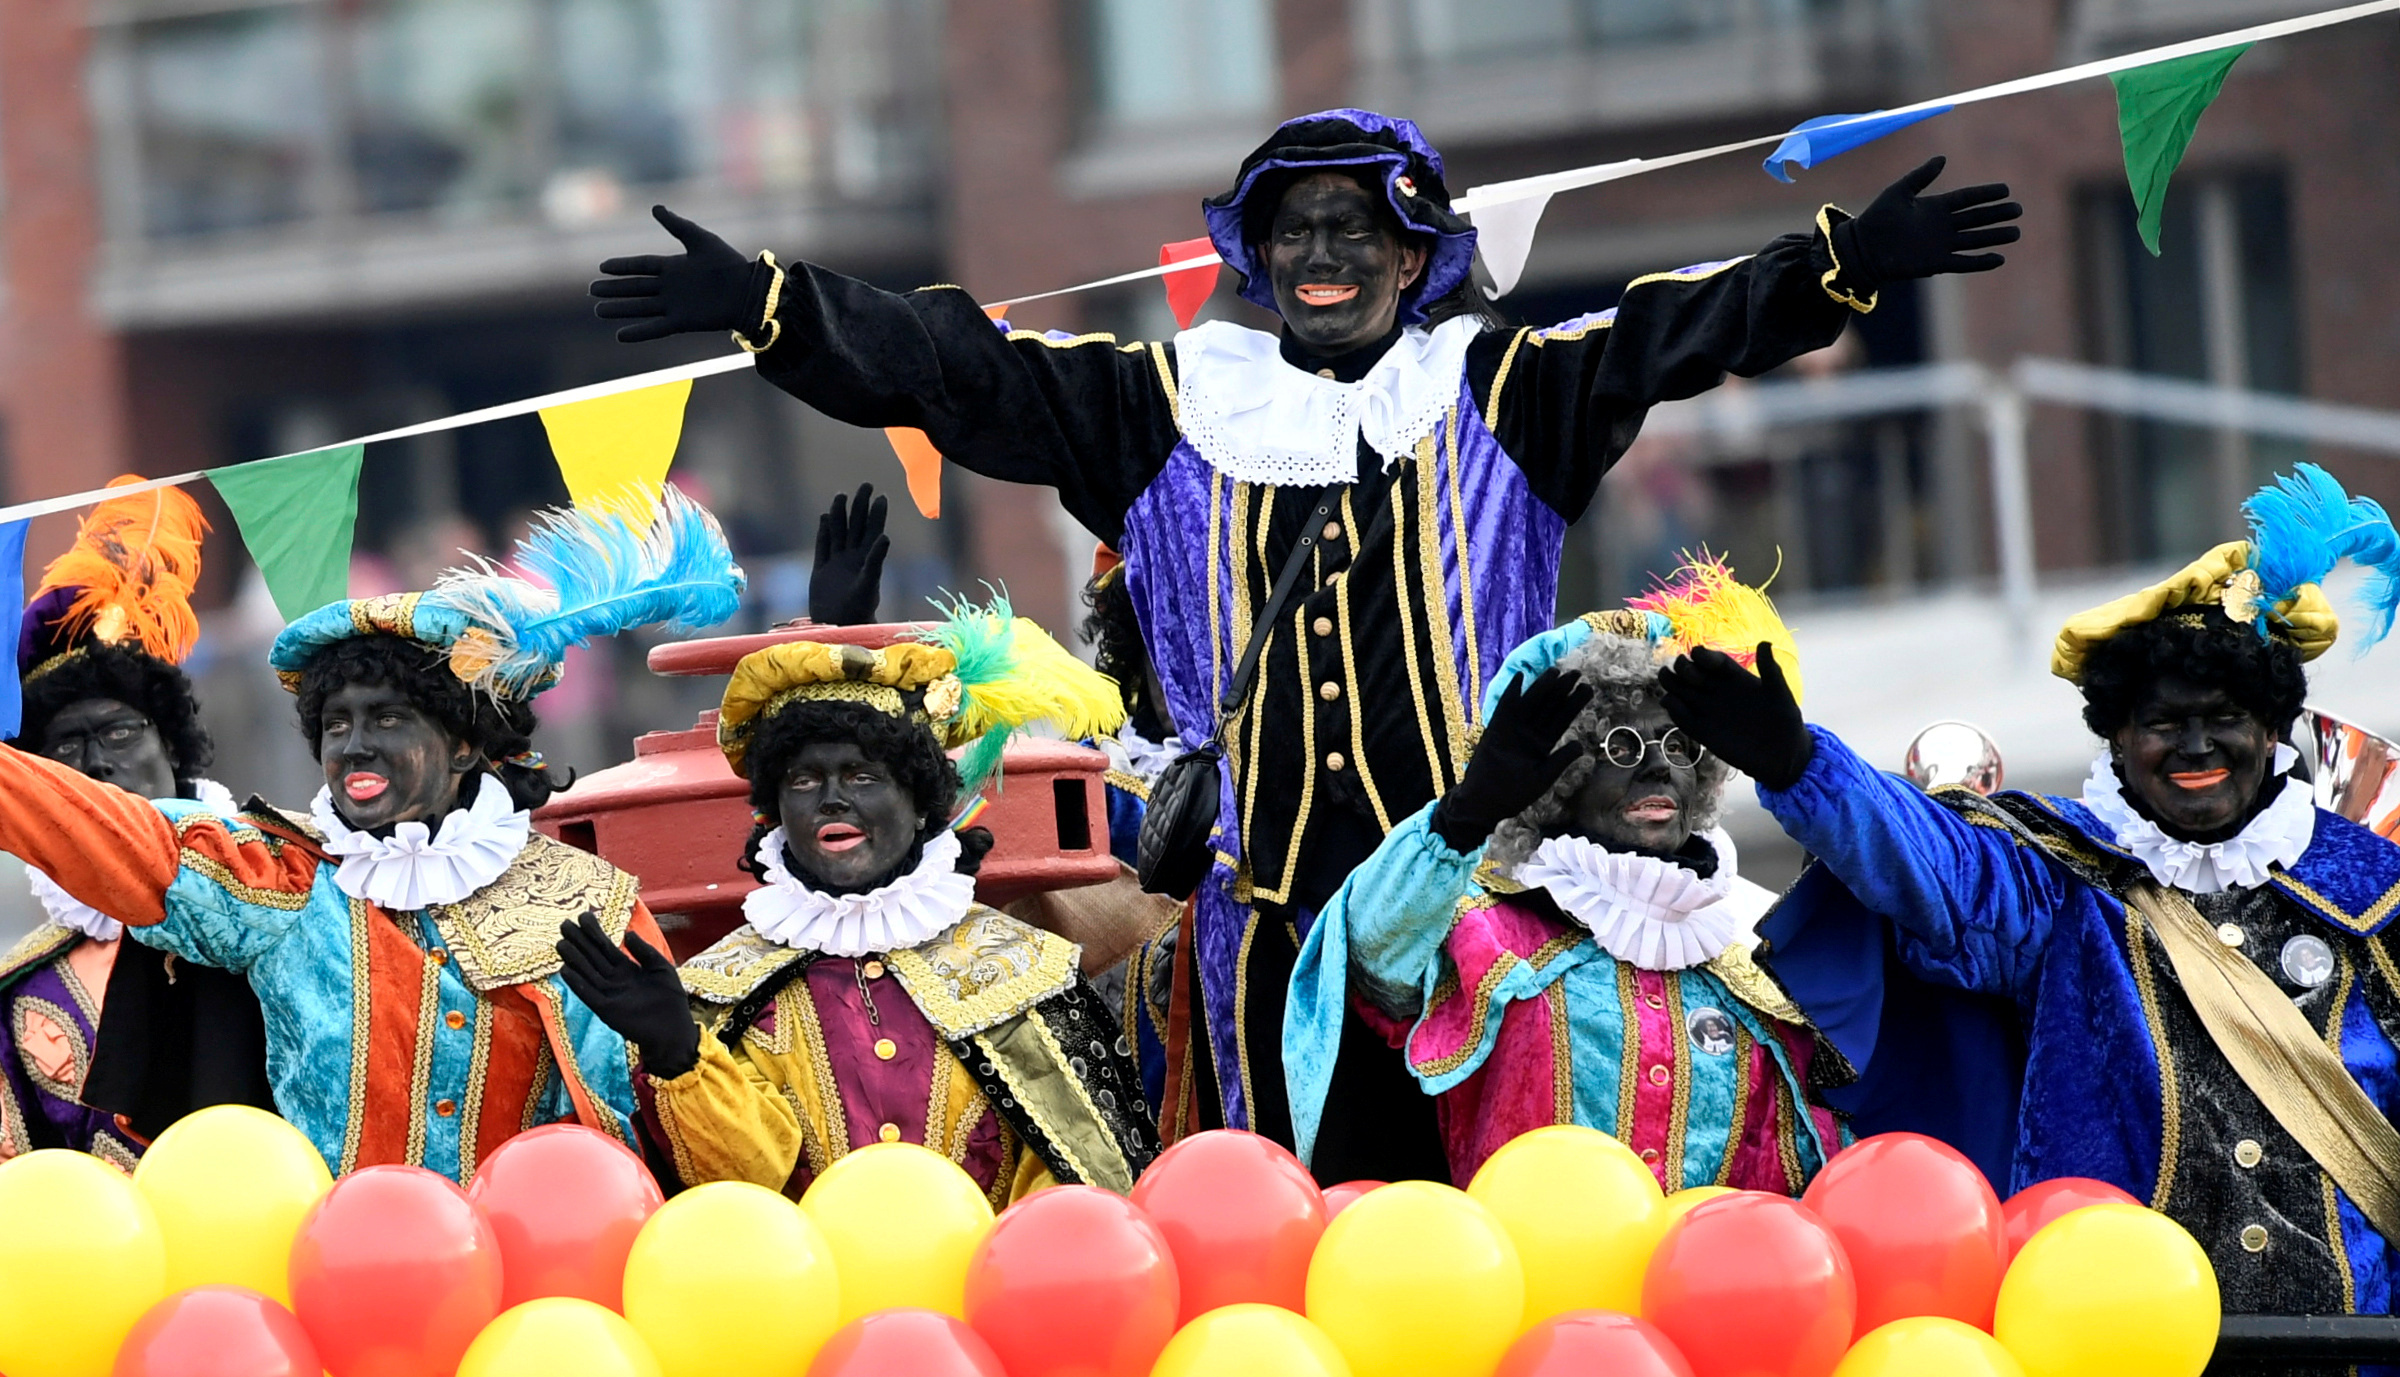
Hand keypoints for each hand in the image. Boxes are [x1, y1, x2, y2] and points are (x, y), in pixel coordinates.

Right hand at [556, 912, 701, 1077]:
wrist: (674, 1030)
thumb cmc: (670, 999)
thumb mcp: (661, 968)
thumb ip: (644, 951)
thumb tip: (627, 934)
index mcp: (627, 969)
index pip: (606, 947)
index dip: (594, 933)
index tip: (583, 916)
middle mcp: (614, 980)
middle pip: (593, 957)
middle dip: (579, 941)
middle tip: (564, 924)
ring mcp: (609, 994)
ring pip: (587, 973)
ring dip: (574, 959)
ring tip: (560, 943)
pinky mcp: (606, 1010)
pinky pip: (589, 994)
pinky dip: (577, 983)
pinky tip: (566, 970)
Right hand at [591, 206, 779, 344]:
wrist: (748, 291)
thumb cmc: (728, 264)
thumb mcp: (700, 240)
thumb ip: (677, 225)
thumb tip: (654, 207)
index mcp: (673, 266)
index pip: (641, 265)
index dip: (622, 266)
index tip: (602, 267)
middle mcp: (670, 286)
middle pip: (636, 287)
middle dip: (614, 289)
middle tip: (592, 290)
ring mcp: (675, 305)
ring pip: (640, 307)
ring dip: (620, 309)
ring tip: (599, 310)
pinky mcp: (682, 321)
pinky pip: (656, 327)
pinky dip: (639, 332)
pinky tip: (620, 335)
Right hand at [809, 484, 889, 625]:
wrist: (839, 626)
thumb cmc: (859, 609)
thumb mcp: (869, 583)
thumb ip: (875, 560)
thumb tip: (884, 537)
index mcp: (867, 560)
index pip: (873, 531)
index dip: (877, 514)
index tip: (881, 496)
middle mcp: (853, 558)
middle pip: (856, 526)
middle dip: (860, 506)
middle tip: (866, 485)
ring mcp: (837, 563)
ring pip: (838, 533)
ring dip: (839, 515)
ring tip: (841, 495)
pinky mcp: (821, 571)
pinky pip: (822, 547)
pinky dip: (823, 532)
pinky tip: (824, 517)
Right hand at [1431, 669, 1594, 850]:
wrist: (1484, 802)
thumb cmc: (1513, 795)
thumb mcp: (1542, 779)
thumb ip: (1560, 761)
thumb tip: (1580, 745)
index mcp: (1543, 745)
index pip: (1562, 720)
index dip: (1574, 704)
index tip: (1587, 688)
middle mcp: (1529, 734)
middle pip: (1549, 707)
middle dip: (1562, 690)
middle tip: (1576, 673)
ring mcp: (1513, 730)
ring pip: (1531, 704)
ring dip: (1542, 687)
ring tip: (1555, 671)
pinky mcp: (1496, 729)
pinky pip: (1505, 708)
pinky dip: (1511, 693)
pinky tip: (1519, 678)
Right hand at [1657, 644, 1812, 790]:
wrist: (1782, 757)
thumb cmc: (1784, 722)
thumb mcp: (1780, 694)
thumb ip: (1771, 671)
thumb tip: (1764, 643)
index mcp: (1736, 679)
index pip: (1713, 661)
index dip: (1704, 656)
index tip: (1698, 654)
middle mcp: (1718, 692)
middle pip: (1693, 674)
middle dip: (1684, 668)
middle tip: (1684, 670)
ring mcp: (1709, 711)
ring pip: (1682, 692)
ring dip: (1672, 683)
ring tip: (1665, 678)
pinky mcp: (1703, 732)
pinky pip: (1683, 718)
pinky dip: (1674, 709)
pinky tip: (1670, 702)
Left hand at [1832, 156, 2020, 284]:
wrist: (1862, 248)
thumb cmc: (1876, 219)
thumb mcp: (1899, 192)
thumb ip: (1921, 176)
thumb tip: (1942, 158)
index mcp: (1934, 206)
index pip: (1967, 198)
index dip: (1986, 194)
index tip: (2006, 190)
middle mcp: (1941, 226)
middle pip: (1976, 218)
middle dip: (1997, 215)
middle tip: (2018, 210)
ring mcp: (1940, 245)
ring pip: (1974, 240)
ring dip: (1994, 237)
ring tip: (2015, 233)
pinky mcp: (1935, 263)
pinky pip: (1963, 263)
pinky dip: (1980, 262)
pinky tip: (1998, 258)